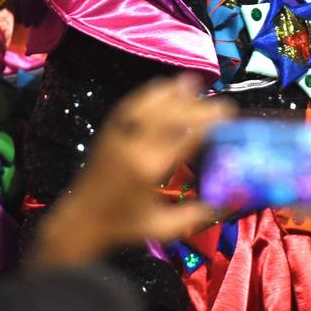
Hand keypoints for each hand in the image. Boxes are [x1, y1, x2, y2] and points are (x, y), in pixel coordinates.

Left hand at [30, 75, 233, 267]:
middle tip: (220, 103)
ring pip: (149, 103)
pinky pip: (131, 104)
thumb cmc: (123, 226)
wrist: (80, 221)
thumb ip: (194, 216)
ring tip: (194, 82)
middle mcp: (134, 145)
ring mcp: (118, 135)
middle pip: (171, 115)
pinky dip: (149, 93)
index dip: (210, 124)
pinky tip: (163, 87)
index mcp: (149, 168)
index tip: (229, 117)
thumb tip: (226, 204)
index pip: (186, 138)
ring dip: (173, 91)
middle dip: (198, 106)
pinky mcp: (108, 131)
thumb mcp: (161, 228)